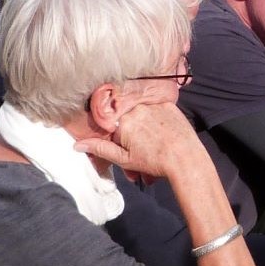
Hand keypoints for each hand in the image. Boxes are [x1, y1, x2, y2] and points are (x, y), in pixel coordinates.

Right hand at [74, 101, 204, 179]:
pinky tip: (162, 134)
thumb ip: (101, 149)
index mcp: (122, 121)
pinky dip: (156, 119)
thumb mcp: (124, 159)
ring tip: (153, 145)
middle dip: (130, 136)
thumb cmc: (156, 161)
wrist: (185, 159)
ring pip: (141, 114)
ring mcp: (152, 104)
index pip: (110, 125)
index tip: (123, 147)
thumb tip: (79, 145)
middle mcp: (136, 108)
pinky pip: (155, 109)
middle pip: (126, 119)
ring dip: (144, 128)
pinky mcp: (167, 104)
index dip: (116, 139)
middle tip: (140, 151)